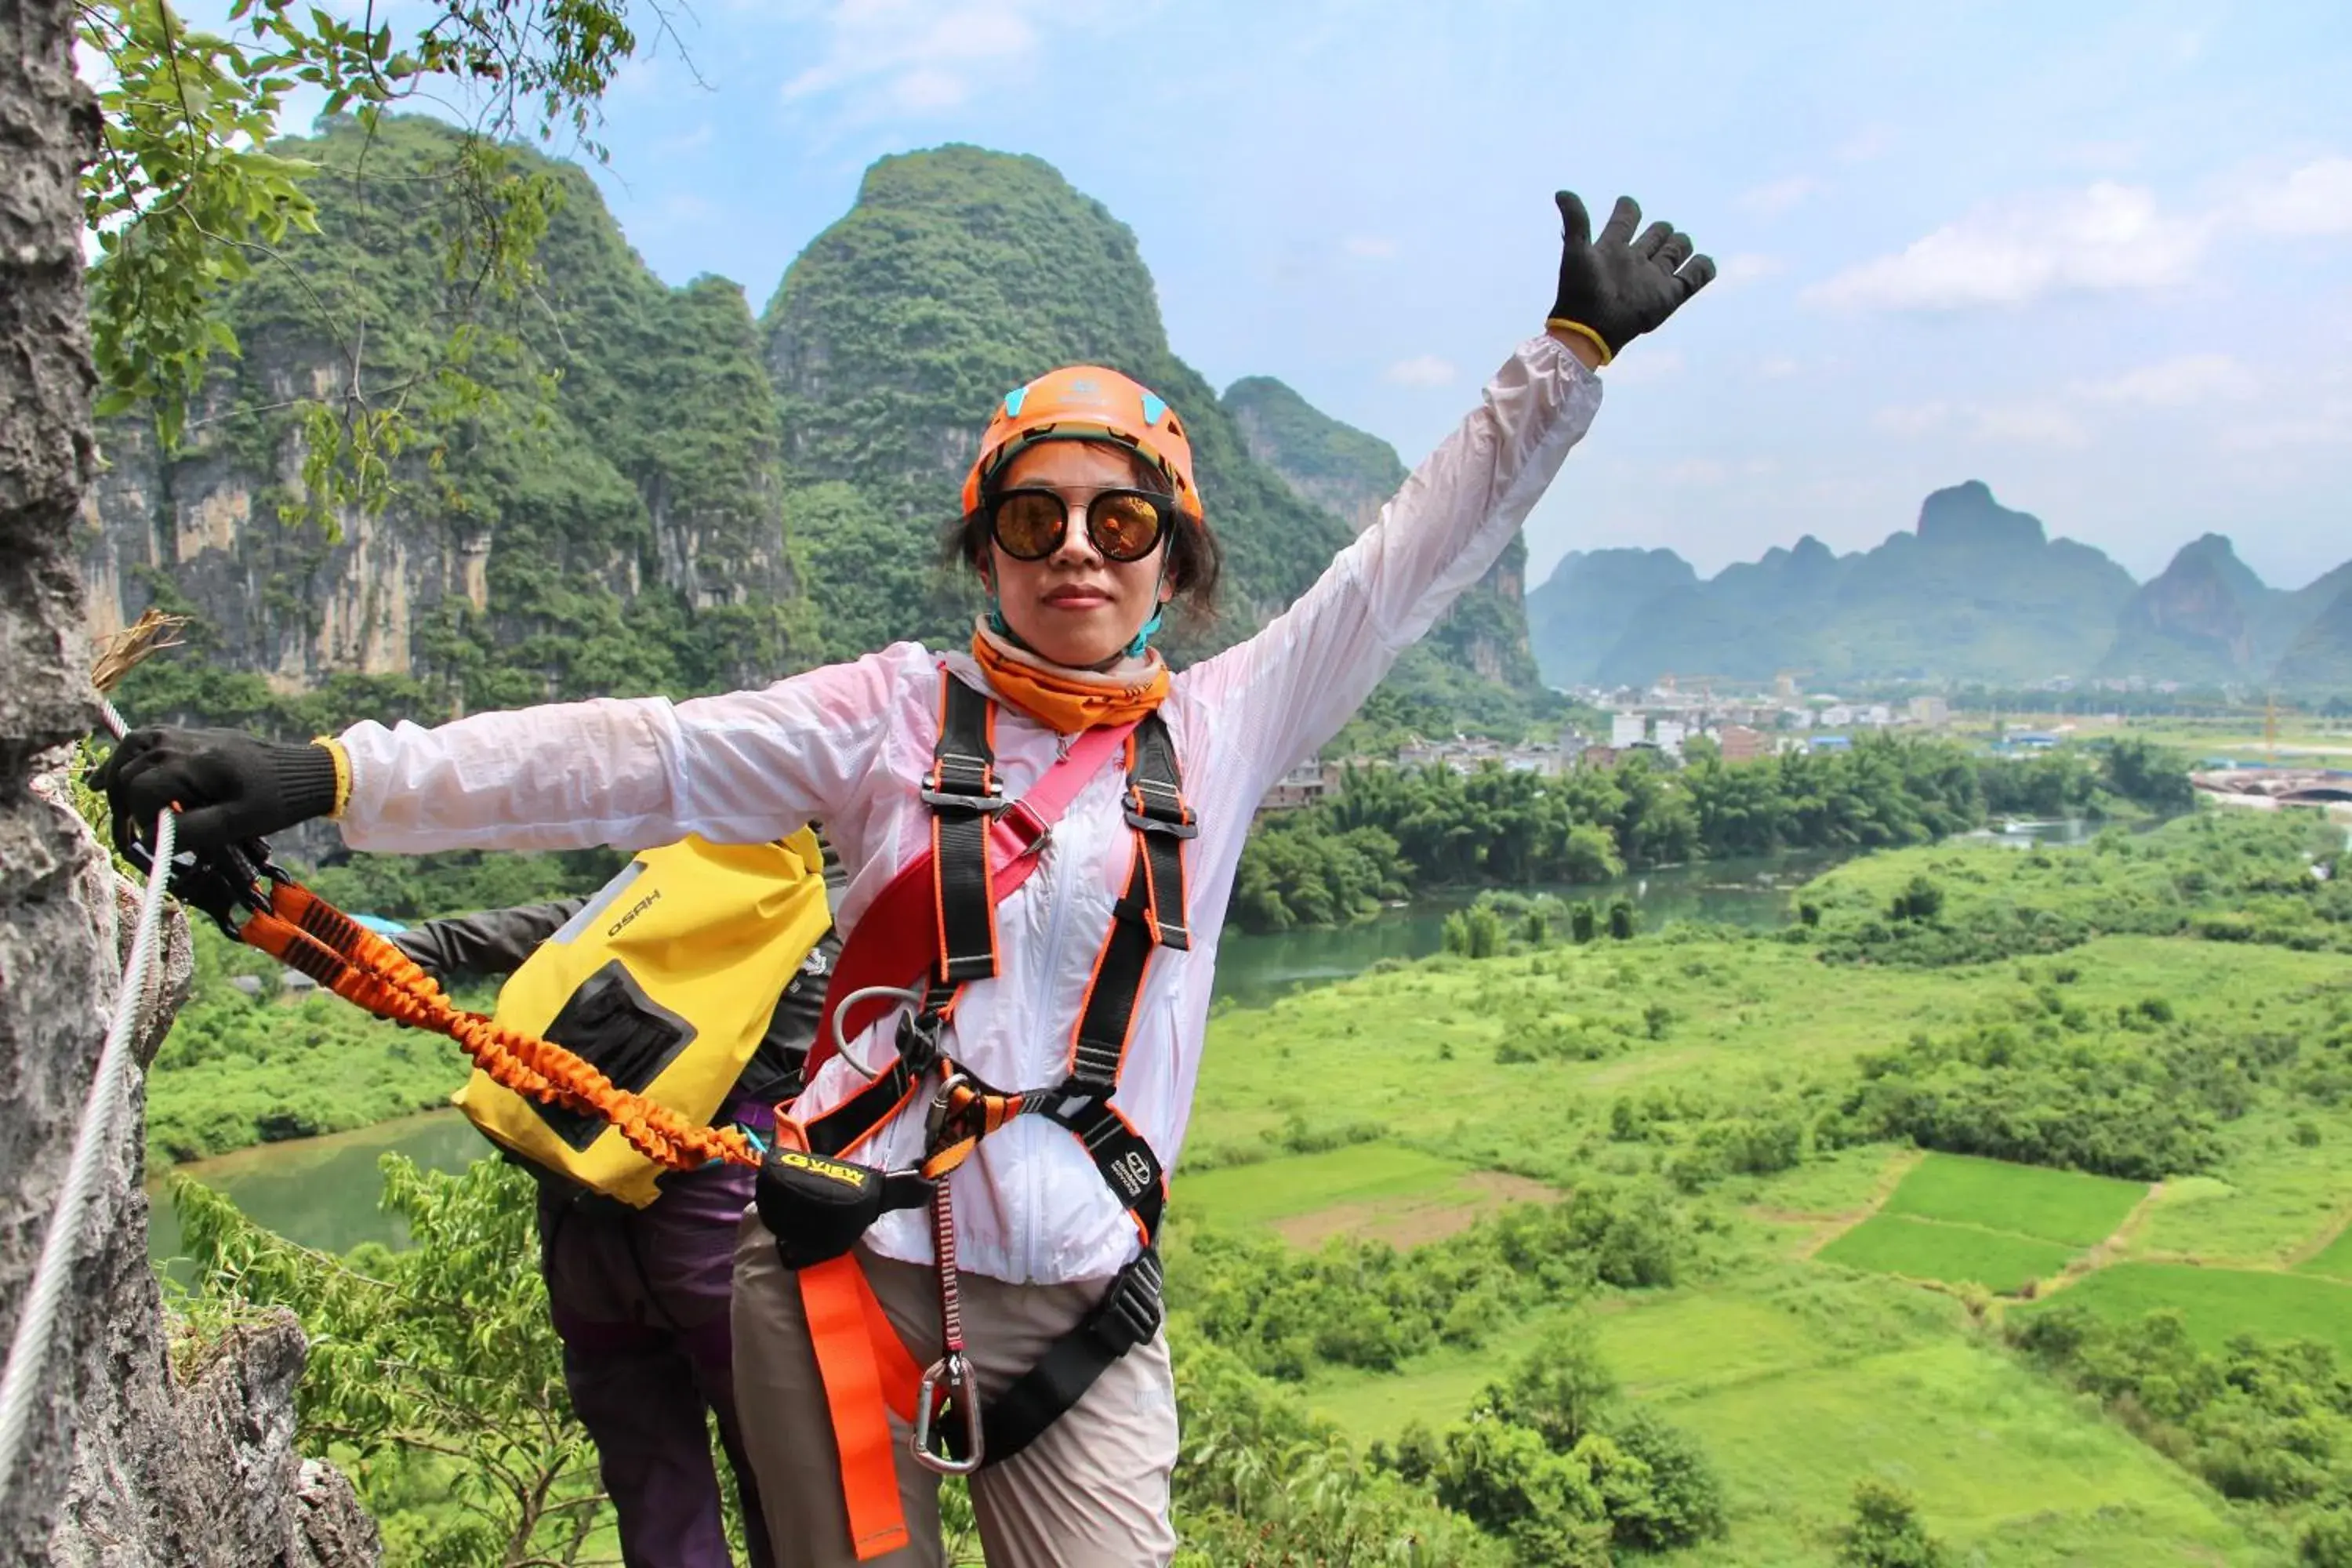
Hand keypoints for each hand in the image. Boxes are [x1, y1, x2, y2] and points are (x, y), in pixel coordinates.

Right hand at [90, 727, 340, 855]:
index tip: (157, 843)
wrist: (302, 770)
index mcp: (192, 763)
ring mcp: (181, 735)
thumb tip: (150, 841)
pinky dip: (124, 760)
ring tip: (114, 809)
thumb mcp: (238, 822)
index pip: (139, 792)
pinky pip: (142, 742)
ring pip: (128, 752)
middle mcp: (179, 743)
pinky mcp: (185, 736)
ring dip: (116, 780)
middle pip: (127, 774)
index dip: (140, 821)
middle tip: (132, 836)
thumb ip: (193, 831)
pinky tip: (108, 780)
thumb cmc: (275, 799)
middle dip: (124, 806)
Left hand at [1549, 192, 1715, 361]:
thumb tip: (1561, 192)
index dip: (1629, 210)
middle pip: (1658, 233)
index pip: (1627, 218)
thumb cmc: (1580, 292)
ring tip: (1674, 249)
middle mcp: (1635, 261)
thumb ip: (1575, 220)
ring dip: (1680, 244)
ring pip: (1676, 251)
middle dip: (1661, 230)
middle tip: (1653, 239)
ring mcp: (1653, 279)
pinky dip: (1702, 268)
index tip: (1626, 209)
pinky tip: (1701, 262)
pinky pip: (1695, 278)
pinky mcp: (1669, 297)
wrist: (1589, 330)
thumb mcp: (1575, 251)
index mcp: (1614, 248)